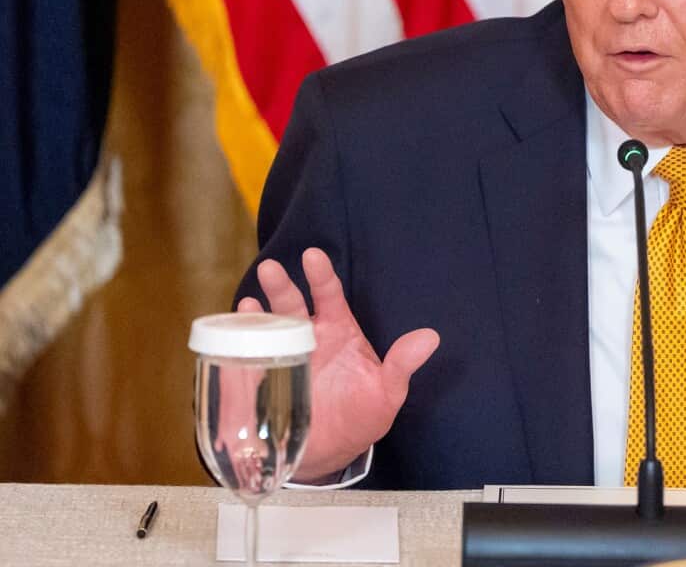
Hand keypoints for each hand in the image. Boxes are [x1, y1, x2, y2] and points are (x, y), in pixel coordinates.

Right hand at [237, 248, 439, 481]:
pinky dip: (237, 346)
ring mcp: (281, 357)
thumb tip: (430, 337)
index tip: (313, 257)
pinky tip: (232, 339)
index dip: (321, 276)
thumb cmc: (362, 416)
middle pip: (292, 305)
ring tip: (248, 303)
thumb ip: (402, 364)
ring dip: (256, 313)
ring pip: (267, 327)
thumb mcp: (387, 391)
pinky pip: (246, 358)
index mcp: (338, 331)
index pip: (329, 296)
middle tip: (271, 268)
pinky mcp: (262, 381)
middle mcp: (307, 338)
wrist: (330, 452)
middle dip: (281, 286)